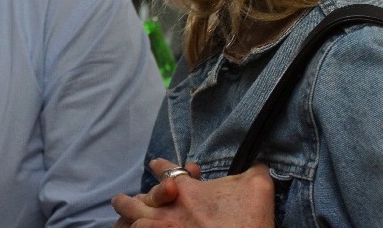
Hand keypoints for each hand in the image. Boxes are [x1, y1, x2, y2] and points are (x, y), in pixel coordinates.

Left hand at [112, 158, 274, 227]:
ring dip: (128, 216)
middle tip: (122, 198)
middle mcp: (169, 211)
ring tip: (120, 212)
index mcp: (187, 191)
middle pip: (140, 200)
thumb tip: (261, 161)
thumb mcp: (258, 189)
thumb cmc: (247, 223)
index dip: (160, 167)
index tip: (155, 165)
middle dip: (130, 199)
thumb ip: (255, 170)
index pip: (167, 171)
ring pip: (134, 221)